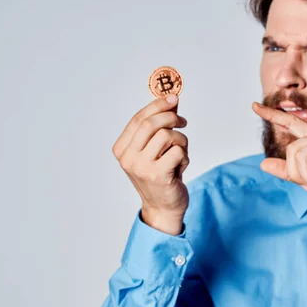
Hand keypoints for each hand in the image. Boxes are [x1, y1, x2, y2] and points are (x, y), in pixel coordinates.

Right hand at [112, 95, 188, 234]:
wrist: (163, 208)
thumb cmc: (160, 176)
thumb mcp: (153, 150)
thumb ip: (157, 127)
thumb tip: (170, 101)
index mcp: (122, 149)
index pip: (139, 119)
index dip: (157, 105)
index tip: (173, 98)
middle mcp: (128, 158)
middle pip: (151, 124)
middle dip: (171, 117)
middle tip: (183, 121)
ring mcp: (141, 167)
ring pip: (167, 136)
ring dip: (181, 141)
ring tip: (181, 153)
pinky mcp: (158, 175)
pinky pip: (178, 152)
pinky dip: (185, 156)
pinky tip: (180, 167)